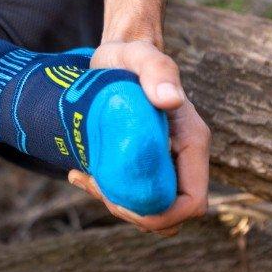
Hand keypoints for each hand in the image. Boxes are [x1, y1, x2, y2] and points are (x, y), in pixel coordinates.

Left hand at [68, 40, 210, 235]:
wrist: (118, 57)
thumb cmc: (131, 56)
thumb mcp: (141, 57)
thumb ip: (157, 71)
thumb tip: (169, 99)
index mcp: (192, 142)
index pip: (192, 202)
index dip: (161, 214)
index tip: (122, 199)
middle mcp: (183, 158)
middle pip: (170, 215)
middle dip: (133, 213)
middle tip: (97, 185)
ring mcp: (164, 165)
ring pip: (150, 210)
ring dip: (116, 205)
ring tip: (84, 176)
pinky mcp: (143, 166)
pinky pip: (133, 197)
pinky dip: (105, 194)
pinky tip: (79, 174)